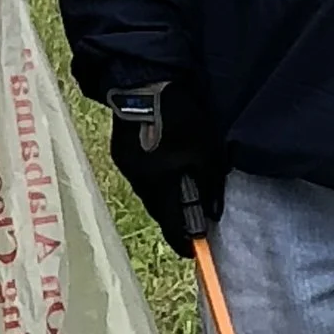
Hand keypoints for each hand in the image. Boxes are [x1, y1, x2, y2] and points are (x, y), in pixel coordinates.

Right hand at [106, 82, 227, 258]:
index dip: (182, 241)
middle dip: (174, 215)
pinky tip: (165, 163)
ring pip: (148, 189)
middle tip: (190, 216)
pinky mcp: (121, 147)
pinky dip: (155, 173)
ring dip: (164, 191)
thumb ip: (210, 184)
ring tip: (180, 186)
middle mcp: (137, 180)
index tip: (192, 252)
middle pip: (157, 208)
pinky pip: (141, 171)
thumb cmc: (179, 118)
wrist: (144, 81)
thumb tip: (212, 214)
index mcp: (156, 185)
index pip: (169, 225)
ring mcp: (126, 163)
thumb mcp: (205, 151)